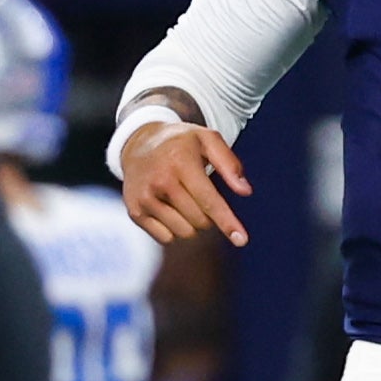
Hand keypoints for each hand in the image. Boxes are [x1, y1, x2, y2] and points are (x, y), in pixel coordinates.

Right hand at [121, 120, 252, 247]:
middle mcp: (160, 181)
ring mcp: (145, 198)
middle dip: (209, 215)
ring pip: (184, 232)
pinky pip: (166, 238)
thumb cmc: (181, 143)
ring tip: (185, 200)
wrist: (138, 144)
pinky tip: (169, 208)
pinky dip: (174, 229)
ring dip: (192, 223)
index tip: (242, 240)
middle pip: (200, 221)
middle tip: (201, 195)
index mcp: (180, 161)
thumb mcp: (207, 139)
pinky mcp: (135, 212)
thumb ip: (230, 164)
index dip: (227, 222)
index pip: (209, 200)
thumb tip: (246, 191)